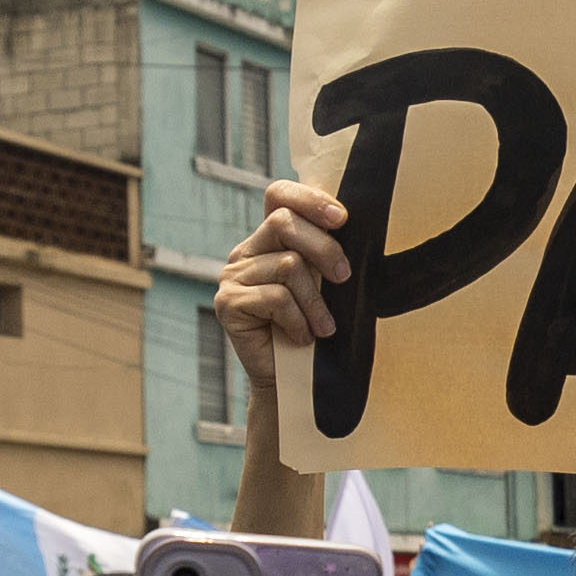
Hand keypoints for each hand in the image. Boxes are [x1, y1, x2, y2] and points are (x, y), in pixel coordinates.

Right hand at [218, 179, 353, 383]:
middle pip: (284, 223)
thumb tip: (348, 223)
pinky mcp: (227, 303)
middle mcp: (245, 252)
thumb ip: (324, 252)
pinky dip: (298, 320)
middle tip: (344, 278)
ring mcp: (232, 276)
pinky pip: (275, 297)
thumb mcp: (323, 282)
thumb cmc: (314, 327)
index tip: (342, 219)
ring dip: (315, 301)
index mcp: (268, 239)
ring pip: (287, 266)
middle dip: (324, 249)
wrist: (291, 379)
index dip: (309, 198)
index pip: (278, 195)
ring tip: (324, 328)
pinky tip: (302, 337)